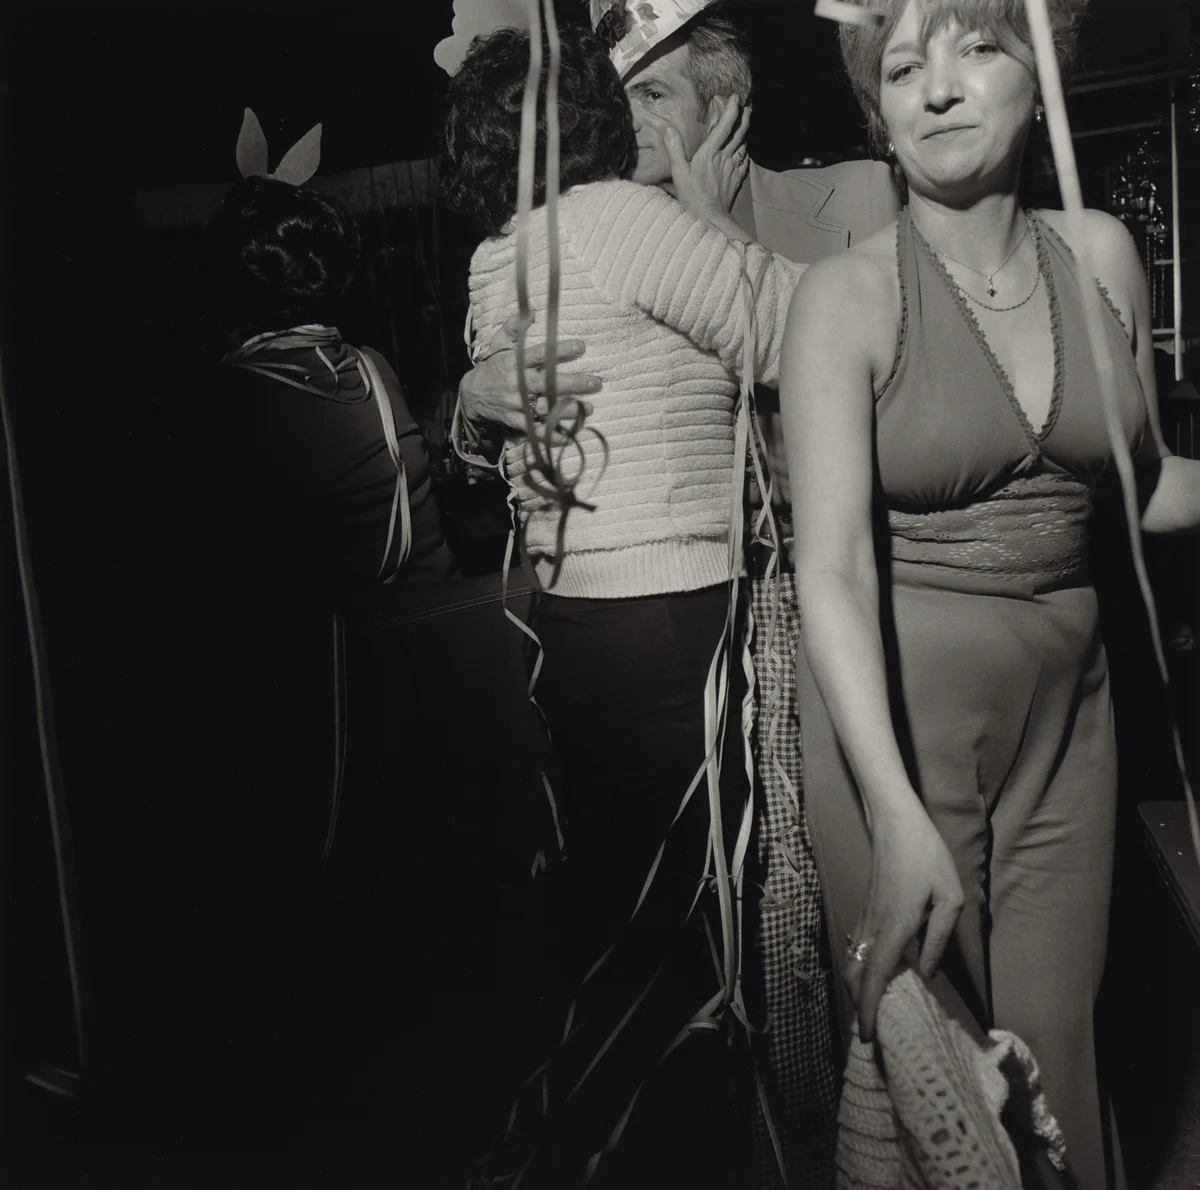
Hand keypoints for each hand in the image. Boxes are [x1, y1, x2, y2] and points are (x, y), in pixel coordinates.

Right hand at [460, 313, 600, 436]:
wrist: (471, 396)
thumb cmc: (492, 367)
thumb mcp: (499, 344)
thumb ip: (514, 327)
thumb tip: (532, 310)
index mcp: (515, 362)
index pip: (541, 354)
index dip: (561, 350)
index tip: (581, 347)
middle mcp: (517, 383)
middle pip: (548, 383)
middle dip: (573, 383)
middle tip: (596, 383)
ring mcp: (516, 404)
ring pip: (544, 408)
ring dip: (567, 410)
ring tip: (588, 409)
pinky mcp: (515, 421)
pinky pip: (535, 430)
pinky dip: (551, 436)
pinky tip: (569, 437)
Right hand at [664, 96, 750, 220]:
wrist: (710, 217)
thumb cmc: (693, 196)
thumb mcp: (679, 173)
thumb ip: (674, 149)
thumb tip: (668, 129)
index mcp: (710, 153)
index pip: (724, 126)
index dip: (731, 110)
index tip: (736, 97)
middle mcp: (724, 157)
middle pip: (739, 133)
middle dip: (744, 118)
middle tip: (747, 107)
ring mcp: (732, 168)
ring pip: (743, 146)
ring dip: (745, 133)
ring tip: (746, 124)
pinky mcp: (736, 179)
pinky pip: (744, 162)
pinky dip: (745, 153)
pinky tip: (744, 151)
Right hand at [845, 803, 963, 1041]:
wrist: (895, 822)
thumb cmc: (927, 856)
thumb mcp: (949, 898)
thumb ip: (937, 939)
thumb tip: (926, 973)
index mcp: (895, 927)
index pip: (874, 977)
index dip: (868, 1009)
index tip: (867, 1036)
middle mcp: (874, 927)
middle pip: (855, 975)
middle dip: (859, 1005)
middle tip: (873, 1032)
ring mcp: (866, 917)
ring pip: (854, 961)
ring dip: (859, 989)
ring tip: (874, 1011)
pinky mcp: (866, 909)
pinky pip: (859, 948)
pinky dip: (861, 970)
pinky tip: (877, 977)